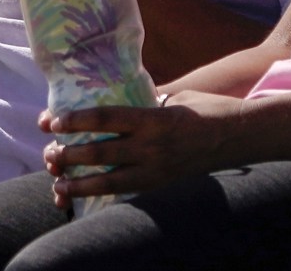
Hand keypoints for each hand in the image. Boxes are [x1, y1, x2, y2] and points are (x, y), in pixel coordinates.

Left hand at [39, 91, 255, 201]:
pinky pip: (128, 192)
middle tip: (49, 154)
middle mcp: (152, 147)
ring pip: (110, 182)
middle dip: (70, 155)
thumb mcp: (174, 96)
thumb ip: (144, 100)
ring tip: (58, 184)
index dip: (76, 120)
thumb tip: (116, 95)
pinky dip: (104, 195)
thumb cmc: (207, 109)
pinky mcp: (162, 184)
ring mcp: (158, 170)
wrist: (241, 136)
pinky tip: (87, 196)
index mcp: (153, 118)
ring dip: (80, 184)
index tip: (54, 122)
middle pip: (101, 153)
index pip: (106, 118)